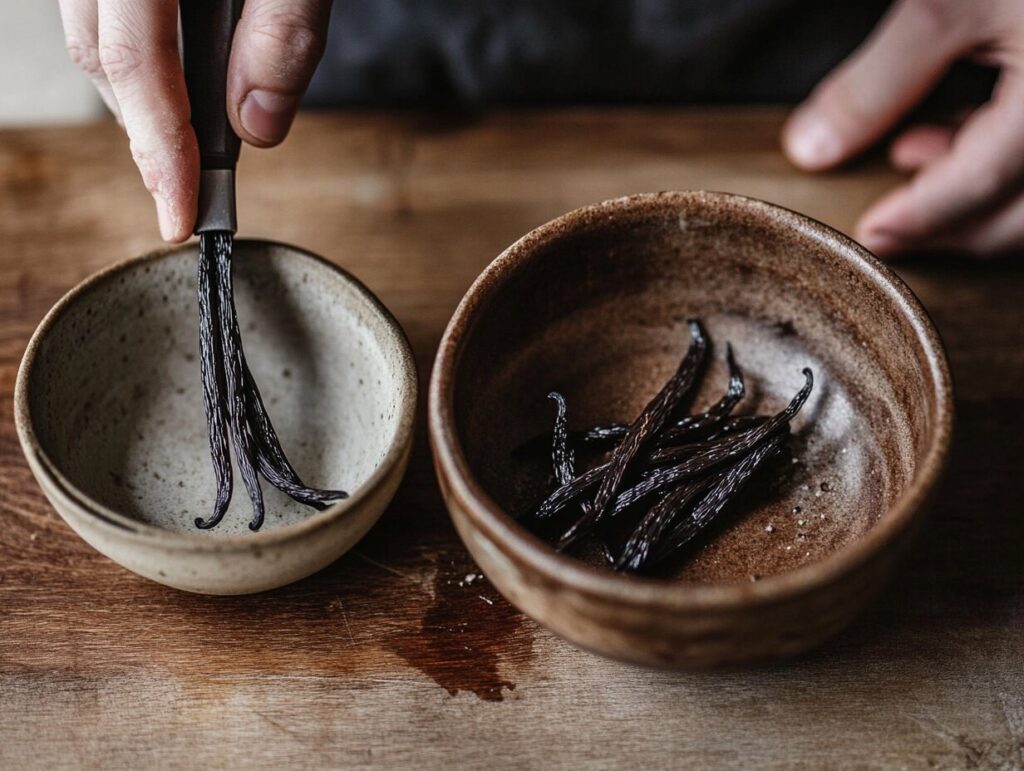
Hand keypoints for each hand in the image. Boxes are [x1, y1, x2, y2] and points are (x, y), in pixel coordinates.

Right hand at [59, 0, 331, 241]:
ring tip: (194, 141)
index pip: (133, 63)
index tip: (180, 218)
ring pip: (95, 40)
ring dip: (143, 97)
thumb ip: (280, 33)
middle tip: (192, 193)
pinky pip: (109, 18)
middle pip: (102, 58)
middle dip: (149, 135)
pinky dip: (143, 58)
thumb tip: (257, 125)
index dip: (159, 149)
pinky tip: (185, 79)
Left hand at [783, 0, 1023, 257]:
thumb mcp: (947, 3)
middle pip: (1020, 213)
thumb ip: (878, 82)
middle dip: (951, 227)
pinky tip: (954, 127)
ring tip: (911, 155)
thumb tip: (812, 148)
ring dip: (976, 196)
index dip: (920, 219)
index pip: (981, 186)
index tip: (870, 234)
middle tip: (888, 222)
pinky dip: (1004, 161)